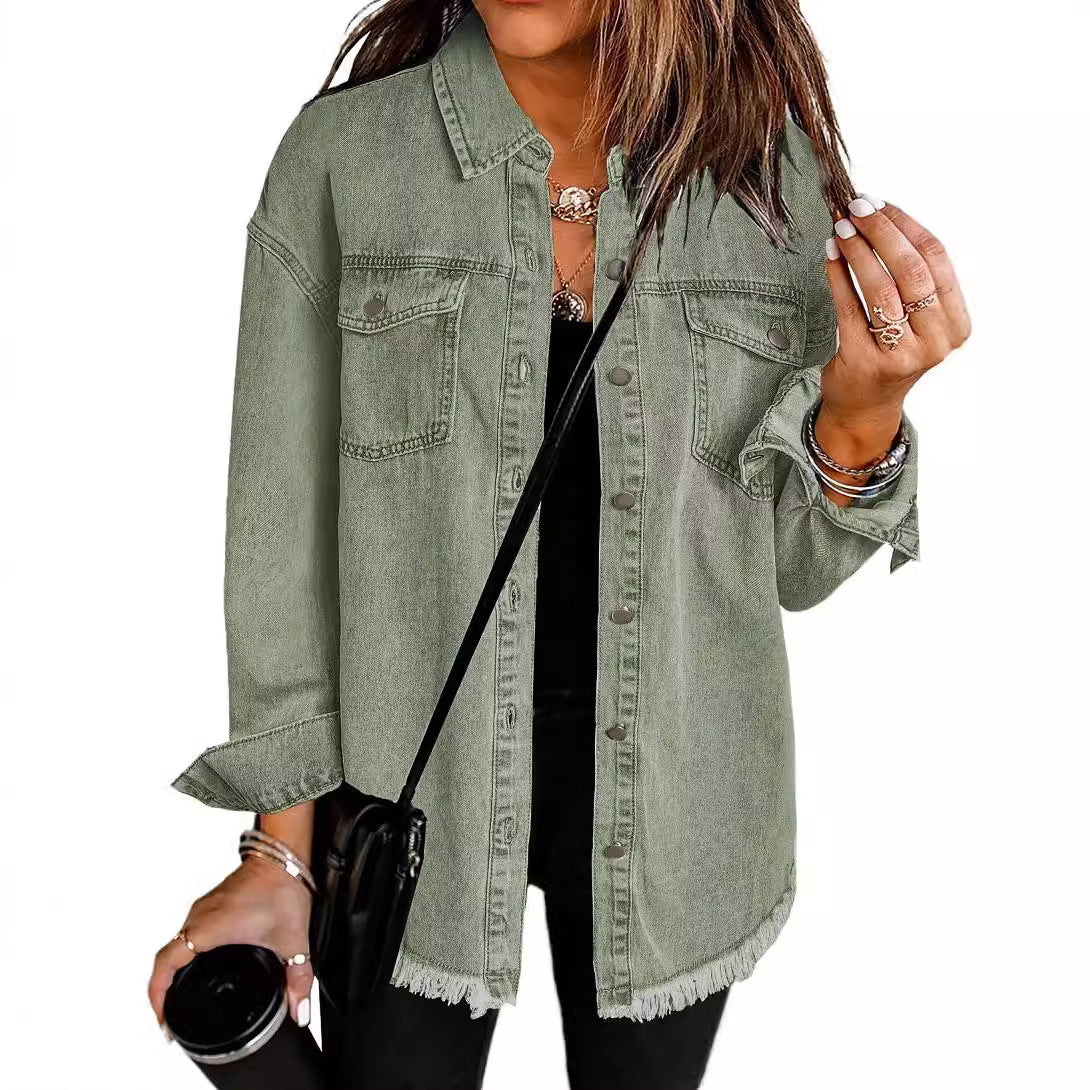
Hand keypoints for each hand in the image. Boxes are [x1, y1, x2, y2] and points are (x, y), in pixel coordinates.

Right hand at [147, 856, 314, 1040]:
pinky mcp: (212, 904)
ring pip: (176, 943)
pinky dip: (185, 954)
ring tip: (179, 996)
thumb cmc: (282, 887)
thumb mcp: (293, 941)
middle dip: (162, 990)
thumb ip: (299, 979)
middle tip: (170, 1016)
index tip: (164, 1018)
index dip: (158, 995)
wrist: (284, 854)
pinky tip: (199, 966)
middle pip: (166, 958)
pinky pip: (187, 933)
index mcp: (209, 928)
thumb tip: (299, 1010)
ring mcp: (204, 909)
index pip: (166, 964)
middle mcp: (199, 917)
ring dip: (173, 970)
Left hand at [815, 196, 970, 488]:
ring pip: (881, 288)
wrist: (867, 405)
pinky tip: (830, 255)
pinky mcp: (864, 361)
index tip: (883, 204)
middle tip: (858, 208)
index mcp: (956, 324)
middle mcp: (934, 341)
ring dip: (858, 251)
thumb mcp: (918, 318)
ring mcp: (900, 354)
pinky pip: (849, 307)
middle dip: (882, 232)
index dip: (908, 226)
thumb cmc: (892, 351)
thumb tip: (881, 215)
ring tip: (841, 228)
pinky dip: (838, 275)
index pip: (938, 260)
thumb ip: (912, 277)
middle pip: (911, 270)